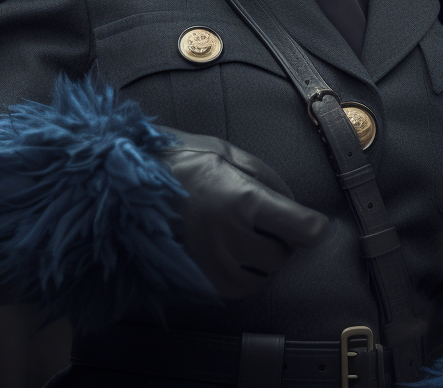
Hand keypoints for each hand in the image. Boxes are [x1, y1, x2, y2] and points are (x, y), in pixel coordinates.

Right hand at [159, 130, 327, 298]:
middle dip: (281, 239)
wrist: (126, 185)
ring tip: (244, 235)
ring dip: (264, 260)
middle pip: (282, 254)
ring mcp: (213, 263)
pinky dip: (245, 275)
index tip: (316, 225)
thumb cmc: (177, 161)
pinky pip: (240, 290)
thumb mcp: (225, 152)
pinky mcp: (199, 280)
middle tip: (264, 220)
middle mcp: (229, 237)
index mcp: (241, 200)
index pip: (299, 227)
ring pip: (263, 276)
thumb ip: (263, 177)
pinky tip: (232, 253)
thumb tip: (291, 202)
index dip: (313, 227)